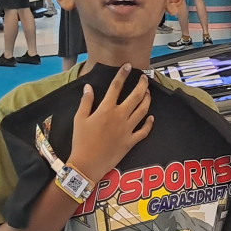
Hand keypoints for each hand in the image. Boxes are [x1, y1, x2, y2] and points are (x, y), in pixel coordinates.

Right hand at [69, 64, 153, 178]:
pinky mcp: (131, 141)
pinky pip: (144, 131)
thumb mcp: (79, 119)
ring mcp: (127, 129)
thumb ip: (86, 102)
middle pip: (135, 96)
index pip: (116, 87)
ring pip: (143, 111)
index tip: (128, 66)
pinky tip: (151, 117)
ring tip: (148, 93)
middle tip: (145, 78)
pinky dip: (149, 123)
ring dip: (147, 100)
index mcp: (106, 109)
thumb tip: (89, 87)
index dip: (123, 75)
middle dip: (142, 85)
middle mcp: (119, 116)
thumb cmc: (81, 141)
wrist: (87, 164)